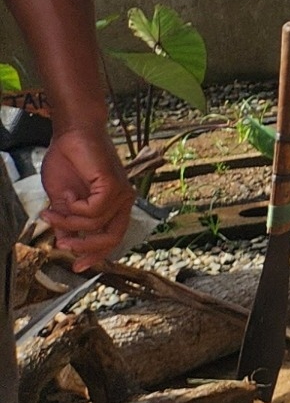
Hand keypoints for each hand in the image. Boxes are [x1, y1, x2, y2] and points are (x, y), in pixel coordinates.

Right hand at [40, 124, 131, 265]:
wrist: (71, 135)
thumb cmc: (68, 162)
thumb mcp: (63, 200)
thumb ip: (67, 221)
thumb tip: (63, 241)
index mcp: (114, 206)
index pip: (111, 239)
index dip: (95, 256)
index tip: (77, 267)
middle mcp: (123, 202)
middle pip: (111, 239)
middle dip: (84, 247)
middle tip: (61, 244)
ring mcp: (122, 194)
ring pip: (95, 225)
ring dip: (68, 222)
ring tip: (52, 211)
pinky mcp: (114, 186)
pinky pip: (93, 211)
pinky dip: (74, 208)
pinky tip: (67, 195)